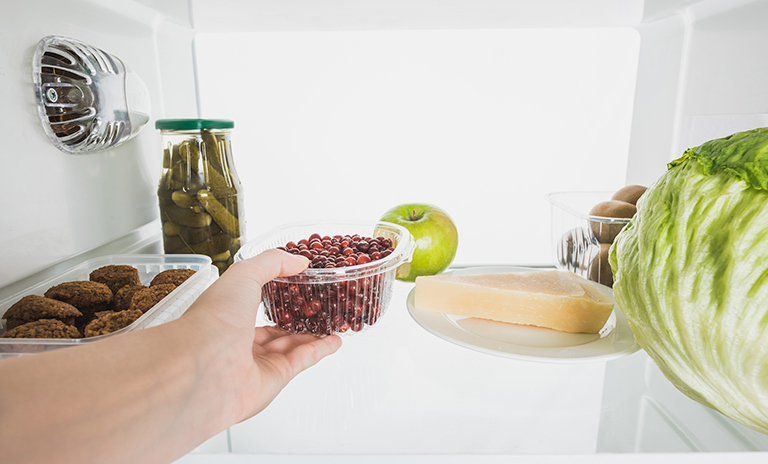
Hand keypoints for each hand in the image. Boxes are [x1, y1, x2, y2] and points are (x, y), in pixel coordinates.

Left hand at [183, 249, 341, 421]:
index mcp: (226, 314)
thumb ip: (272, 262)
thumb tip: (299, 261)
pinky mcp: (275, 377)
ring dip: (311, 333)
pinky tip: (334, 340)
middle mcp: (239, 339)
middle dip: (294, 316)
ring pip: (290, 344)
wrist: (206, 367)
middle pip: (273, 327)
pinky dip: (320, 349)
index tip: (297, 281)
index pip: (252, 301)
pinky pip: (302, 360)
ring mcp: (257, 361)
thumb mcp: (243, 274)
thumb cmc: (214, 319)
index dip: (274, 291)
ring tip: (330, 321)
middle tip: (316, 305)